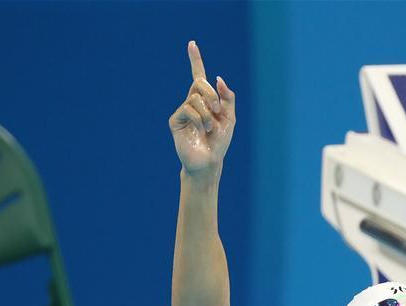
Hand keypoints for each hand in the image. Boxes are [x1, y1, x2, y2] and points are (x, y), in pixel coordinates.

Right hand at [168, 41, 235, 175]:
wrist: (209, 161)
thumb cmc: (220, 142)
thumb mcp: (230, 118)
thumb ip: (227, 98)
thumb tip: (217, 78)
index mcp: (205, 101)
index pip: (199, 77)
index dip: (195, 60)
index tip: (192, 44)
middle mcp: (192, 103)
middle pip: (200, 83)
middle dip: (212, 96)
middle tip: (217, 112)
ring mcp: (182, 111)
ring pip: (195, 98)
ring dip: (208, 113)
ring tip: (210, 127)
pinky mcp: (175, 120)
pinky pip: (188, 109)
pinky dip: (199, 119)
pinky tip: (201, 130)